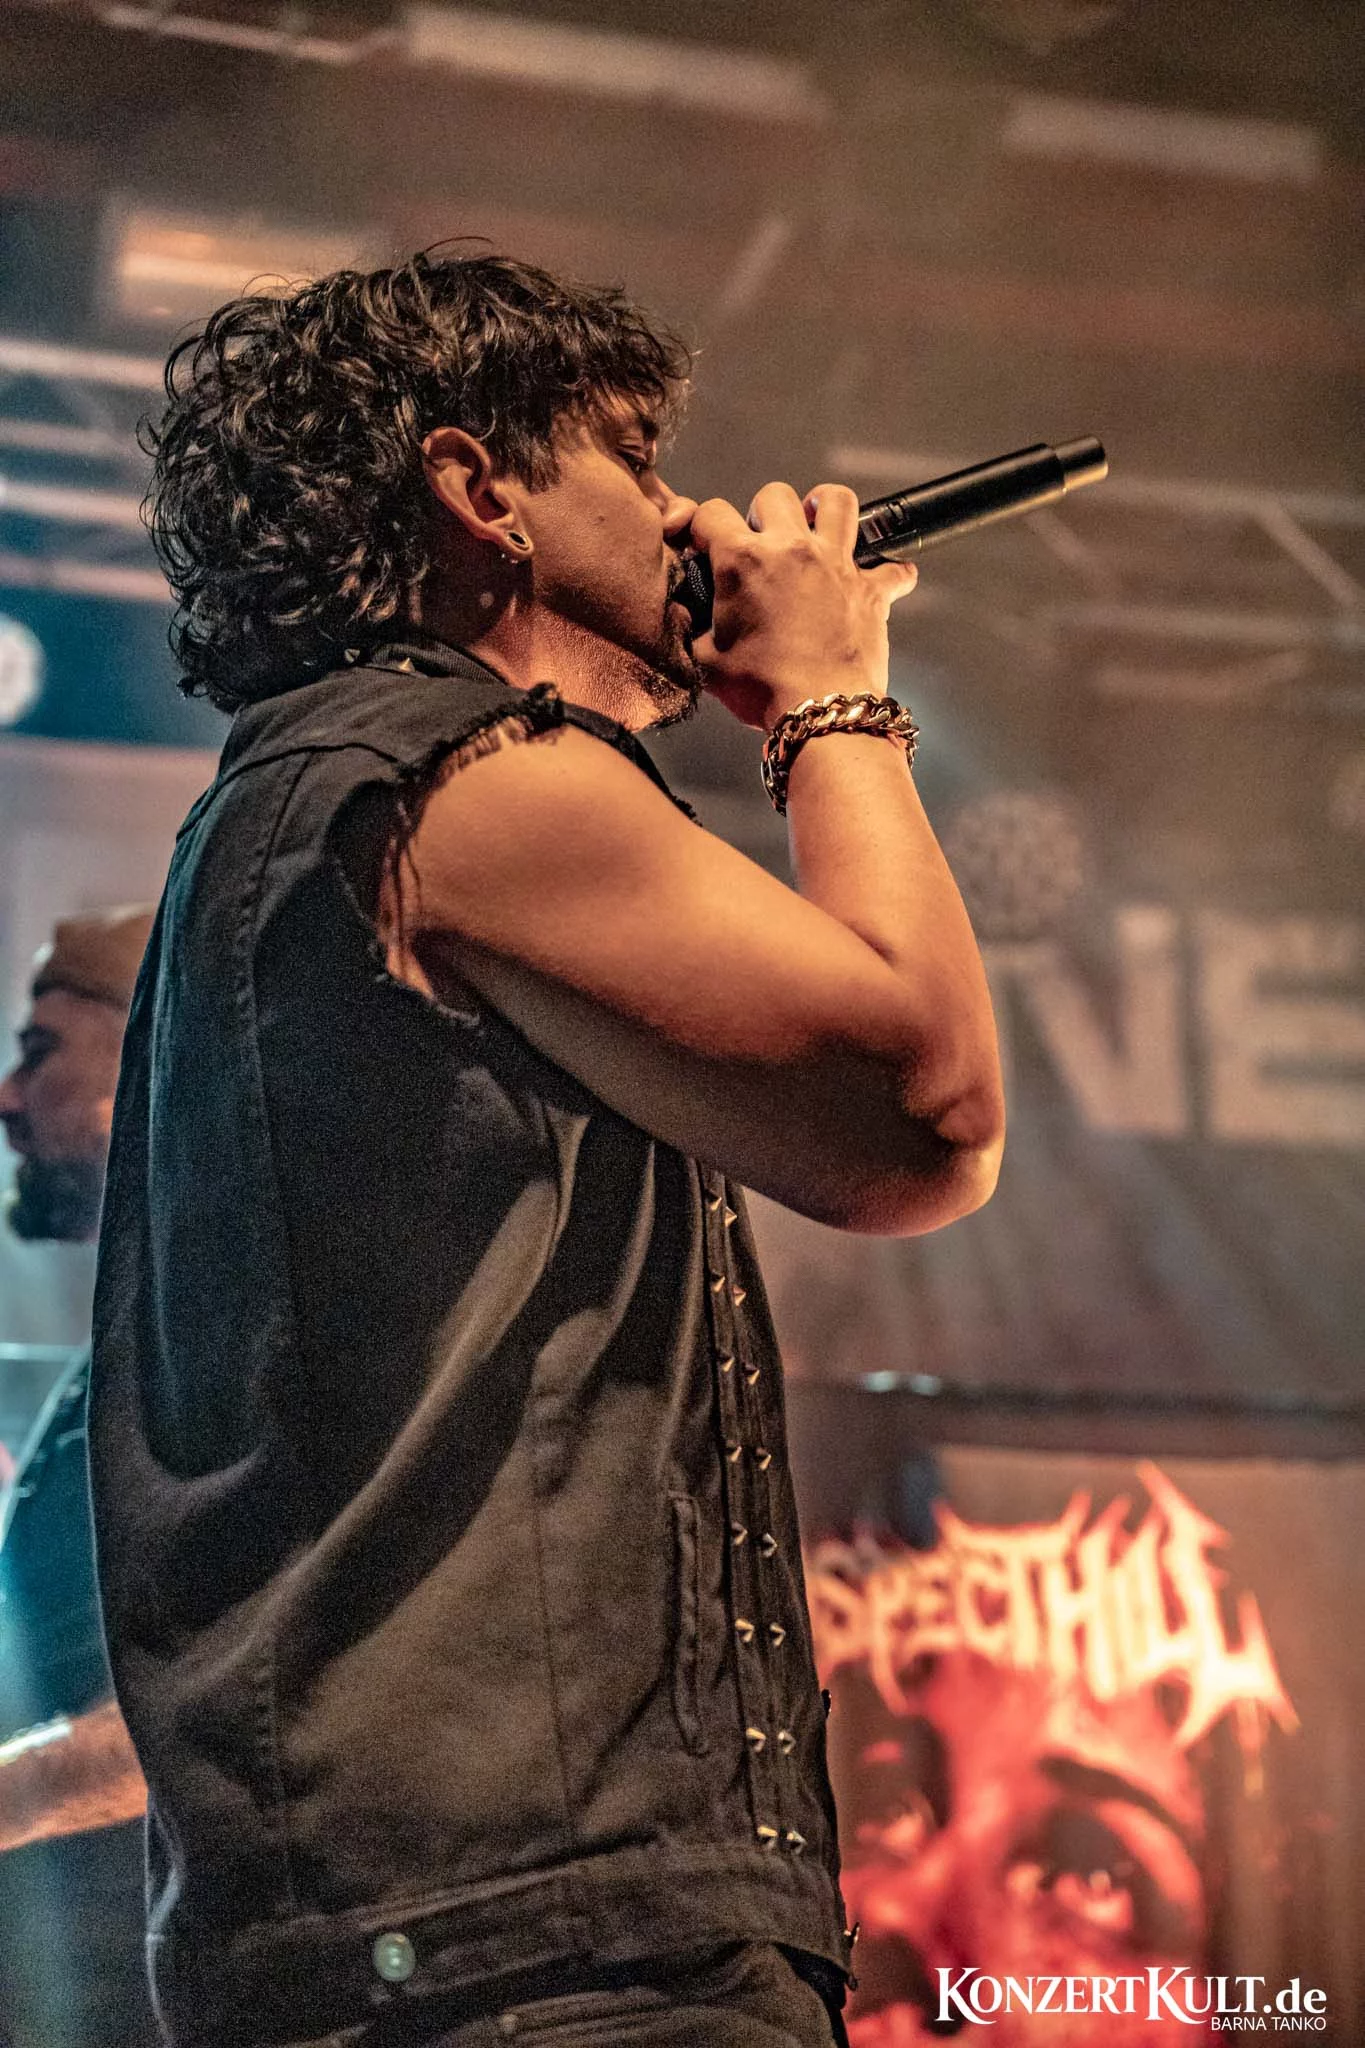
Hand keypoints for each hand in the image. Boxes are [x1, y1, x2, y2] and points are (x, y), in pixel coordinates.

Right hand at [688, 482, 916, 731]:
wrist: (819, 709)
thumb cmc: (763, 688)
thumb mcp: (707, 660)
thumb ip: (695, 629)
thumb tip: (690, 621)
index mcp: (743, 562)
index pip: (712, 512)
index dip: (703, 525)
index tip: (706, 542)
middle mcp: (790, 549)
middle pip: (775, 494)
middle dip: (764, 513)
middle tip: (763, 541)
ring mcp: (835, 563)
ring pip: (838, 501)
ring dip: (826, 508)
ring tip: (818, 525)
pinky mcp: (870, 589)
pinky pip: (893, 568)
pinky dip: (889, 572)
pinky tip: (879, 581)